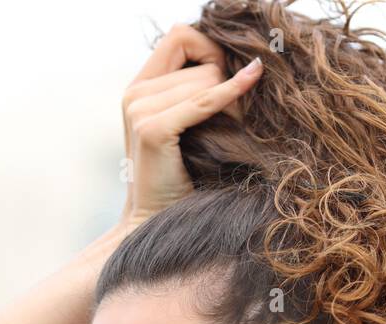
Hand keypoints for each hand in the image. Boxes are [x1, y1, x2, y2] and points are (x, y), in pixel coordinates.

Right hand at [118, 24, 263, 229]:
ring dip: (228, 99)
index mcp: (137, 89)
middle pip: (196, 54)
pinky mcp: (152, 129)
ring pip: (205, 77)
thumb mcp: (185, 128)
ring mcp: (139, 110)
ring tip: (228, 131)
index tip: (225, 74)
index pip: (179, 36)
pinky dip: (230, 91)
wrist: (157, 224)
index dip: (208, 46)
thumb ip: (195, 92)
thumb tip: (245, 61)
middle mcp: (133, 94)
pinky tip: (251, 82)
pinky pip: (204, 99)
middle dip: (224, 75)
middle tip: (235, 112)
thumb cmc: (181, 180)